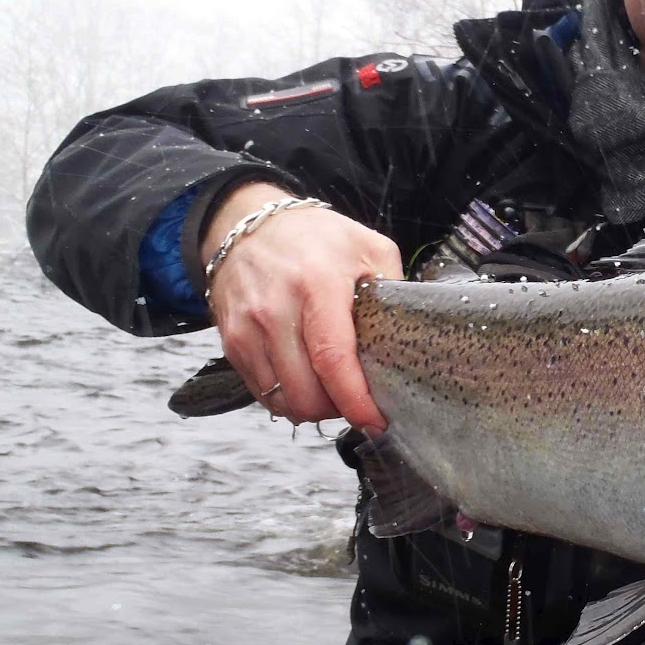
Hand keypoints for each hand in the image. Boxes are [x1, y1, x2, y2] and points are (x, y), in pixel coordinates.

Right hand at [201, 181, 401, 429]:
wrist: (248, 223)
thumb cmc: (317, 238)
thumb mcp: (370, 248)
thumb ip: (394, 290)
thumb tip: (413, 333)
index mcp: (317, 285)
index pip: (333, 359)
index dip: (355, 400)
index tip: (375, 421)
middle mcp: (275, 309)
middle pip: (305, 391)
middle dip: (337, 408)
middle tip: (356, 399)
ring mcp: (247, 328)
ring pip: (282, 399)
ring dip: (312, 407)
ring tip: (332, 390)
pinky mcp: (231, 341)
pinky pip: (261, 392)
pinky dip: (286, 398)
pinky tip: (306, 381)